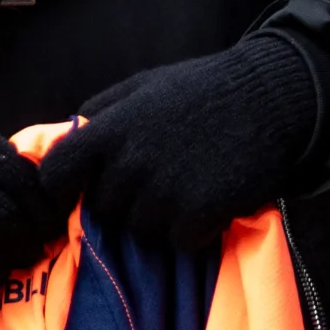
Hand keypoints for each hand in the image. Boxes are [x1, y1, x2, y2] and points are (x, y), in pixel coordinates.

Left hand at [37, 33, 321, 248]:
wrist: (272, 96)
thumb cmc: (203, 89)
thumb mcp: (142, 87)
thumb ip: (100, 113)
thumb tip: (65, 137)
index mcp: (108, 129)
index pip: (56, 173)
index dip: (60, 188)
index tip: (76, 192)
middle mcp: (128, 162)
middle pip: (102, 208)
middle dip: (123, 201)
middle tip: (158, 181)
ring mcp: (163, 190)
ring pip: (140, 229)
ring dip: (160, 218)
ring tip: (187, 187)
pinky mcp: (199, 213)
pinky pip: (179, 241)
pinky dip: (194, 230)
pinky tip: (210, 203)